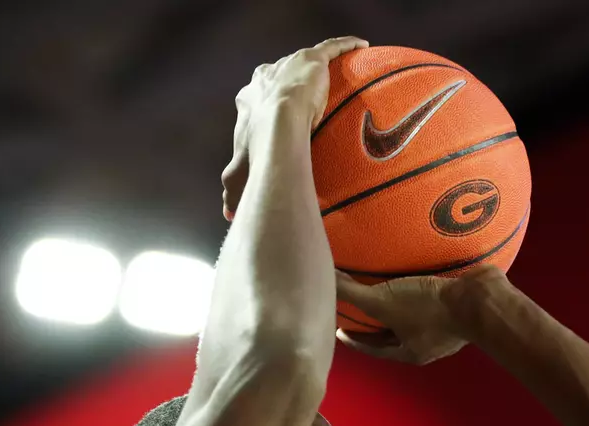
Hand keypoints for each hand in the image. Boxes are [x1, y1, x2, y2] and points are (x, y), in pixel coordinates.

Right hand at [221, 36, 366, 219]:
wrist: (277, 128)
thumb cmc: (257, 152)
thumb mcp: (240, 172)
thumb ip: (233, 190)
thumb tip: (227, 216)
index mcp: (249, 100)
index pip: (256, 98)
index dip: (266, 107)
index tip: (276, 119)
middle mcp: (265, 79)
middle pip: (278, 78)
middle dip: (288, 85)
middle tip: (305, 99)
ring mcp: (288, 67)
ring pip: (302, 62)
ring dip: (314, 66)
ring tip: (330, 75)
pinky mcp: (311, 59)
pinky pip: (332, 47)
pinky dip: (345, 46)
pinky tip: (360, 46)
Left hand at [334, 268, 500, 363]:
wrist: (480, 300)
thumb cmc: (428, 309)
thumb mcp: (383, 303)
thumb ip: (352, 293)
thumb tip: (325, 279)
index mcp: (409, 352)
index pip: (372, 348)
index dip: (354, 339)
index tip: (339, 329)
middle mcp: (427, 345)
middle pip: (393, 335)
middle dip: (376, 324)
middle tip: (358, 309)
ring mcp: (447, 328)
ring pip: (415, 320)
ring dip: (401, 307)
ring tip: (385, 289)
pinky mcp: (460, 308)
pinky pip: (433, 303)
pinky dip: (421, 293)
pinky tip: (416, 277)